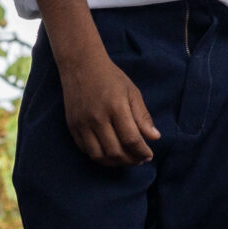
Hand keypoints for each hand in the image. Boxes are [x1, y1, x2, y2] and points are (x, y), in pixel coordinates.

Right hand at [60, 50, 157, 165]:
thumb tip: (155, 137)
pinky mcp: (72, 126)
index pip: (131, 139)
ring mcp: (82, 123)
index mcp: (116, 107)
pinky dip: (99, 156)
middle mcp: (97, 118)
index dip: (142, 152)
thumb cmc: (111, 78)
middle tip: (139, 159)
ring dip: (114, 162)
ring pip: (99, 156)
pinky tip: (109, 152)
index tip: (148, 155)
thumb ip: (143, 116)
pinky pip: (86, 150)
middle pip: (115, 152)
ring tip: (124, 159)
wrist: (81, 65)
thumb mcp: (132, 92)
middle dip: (130, 160)